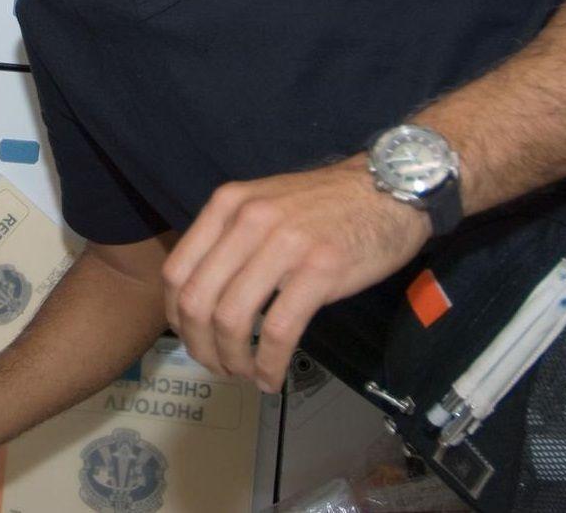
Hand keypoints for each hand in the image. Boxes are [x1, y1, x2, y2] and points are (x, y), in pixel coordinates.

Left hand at [162, 158, 430, 391]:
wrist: (389, 188)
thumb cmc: (327, 204)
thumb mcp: (264, 204)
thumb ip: (232, 238)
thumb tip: (205, 295)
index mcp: (227, 205)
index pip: (177, 272)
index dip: (176, 317)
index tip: (191, 339)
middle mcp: (248, 220)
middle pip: (197, 301)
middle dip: (200, 346)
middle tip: (216, 366)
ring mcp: (284, 244)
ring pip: (232, 319)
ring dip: (232, 359)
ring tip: (245, 373)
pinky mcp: (319, 270)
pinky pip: (278, 330)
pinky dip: (268, 363)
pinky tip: (272, 376)